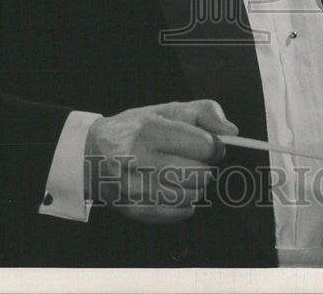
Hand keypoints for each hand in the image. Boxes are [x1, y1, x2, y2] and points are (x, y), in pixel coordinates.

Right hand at [84, 99, 237, 223]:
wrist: (90, 153)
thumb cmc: (135, 128)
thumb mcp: (167, 109)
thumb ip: (204, 112)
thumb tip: (232, 132)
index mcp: (149, 130)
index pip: (204, 146)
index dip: (214, 147)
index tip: (208, 146)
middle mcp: (139, 160)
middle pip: (200, 174)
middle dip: (204, 167)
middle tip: (192, 160)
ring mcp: (134, 188)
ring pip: (191, 195)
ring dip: (195, 186)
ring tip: (181, 173)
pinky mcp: (133, 209)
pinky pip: (178, 214)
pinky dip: (185, 204)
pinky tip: (174, 190)